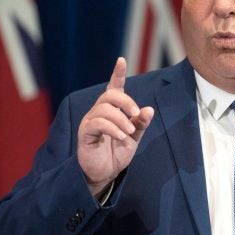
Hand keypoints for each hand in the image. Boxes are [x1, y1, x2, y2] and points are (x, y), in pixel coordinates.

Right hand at [77, 57, 154, 196]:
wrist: (105, 173)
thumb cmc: (117, 152)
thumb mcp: (134, 137)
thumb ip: (141, 123)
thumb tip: (149, 109)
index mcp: (112, 110)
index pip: (114, 88)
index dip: (117, 74)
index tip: (121, 60)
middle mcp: (99, 112)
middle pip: (110, 96)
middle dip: (126, 102)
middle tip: (136, 114)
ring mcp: (91, 122)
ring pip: (104, 110)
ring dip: (121, 119)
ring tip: (129, 133)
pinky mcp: (85, 133)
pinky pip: (98, 124)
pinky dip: (112, 128)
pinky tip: (122, 136)